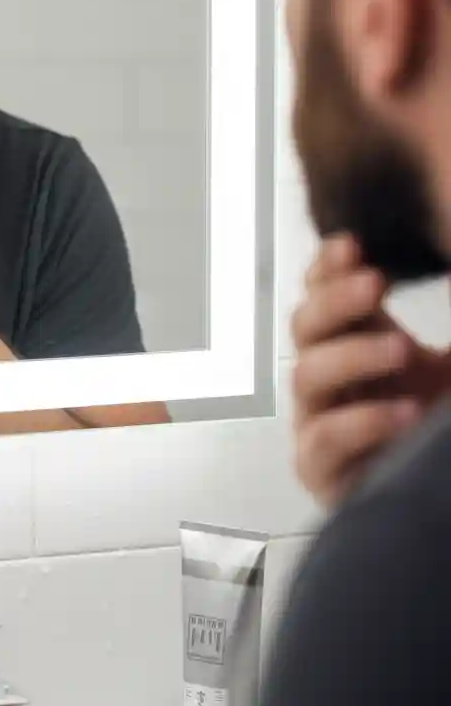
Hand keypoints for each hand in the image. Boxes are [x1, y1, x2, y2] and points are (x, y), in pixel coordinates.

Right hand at [290, 233, 450, 507]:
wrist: (441, 496)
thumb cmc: (441, 418)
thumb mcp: (449, 366)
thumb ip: (431, 326)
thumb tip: (440, 244)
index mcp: (354, 342)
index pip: (321, 293)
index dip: (328, 267)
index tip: (354, 245)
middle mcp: (330, 378)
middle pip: (304, 327)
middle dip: (335, 300)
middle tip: (376, 282)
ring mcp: (319, 422)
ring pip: (305, 375)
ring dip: (350, 356)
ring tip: (403, 349)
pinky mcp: (321, 471)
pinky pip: (321, 441)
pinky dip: (359, 423)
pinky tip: (405, 412)